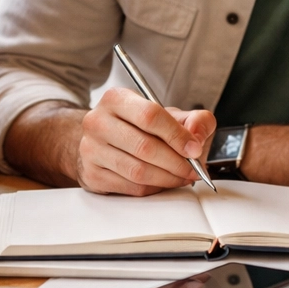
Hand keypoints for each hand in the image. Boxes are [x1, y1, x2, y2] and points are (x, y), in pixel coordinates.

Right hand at [75, 88, 215, 195]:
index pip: (150, 115)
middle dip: (176, 162)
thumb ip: (194, 120)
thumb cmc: (138, 126)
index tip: (194, 149)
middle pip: (144, 147)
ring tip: (182, 177)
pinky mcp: (92, 174)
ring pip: (138, 171)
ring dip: (167, 178)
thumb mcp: (169, 115)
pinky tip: (163, 182)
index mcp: (117, 99)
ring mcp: (91, 149)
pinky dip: (154, 188)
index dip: (177, 135)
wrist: (102, 141)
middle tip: (193, 169)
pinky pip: (130, 187)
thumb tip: (197, 137)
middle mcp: (98, 122)